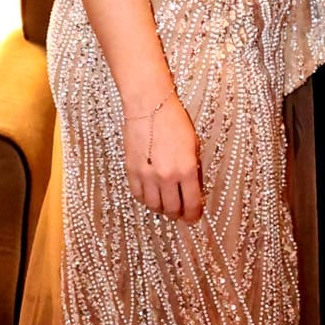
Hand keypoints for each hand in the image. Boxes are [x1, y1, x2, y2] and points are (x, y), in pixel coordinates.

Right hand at [123, 93, 202, 221]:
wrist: (149, 106)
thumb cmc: (175, 122)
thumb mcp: (193, 145)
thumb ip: (193, 170)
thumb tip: (193, 189)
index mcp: (186, 170)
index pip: (191, 203)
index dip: (193, 215)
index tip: (193, 218)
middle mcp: (166, 177)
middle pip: (171, 209)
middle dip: (177, 214)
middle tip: (180, 213)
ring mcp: (147, 176)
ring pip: (154, 205)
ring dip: (161, 208)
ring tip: (165, 204)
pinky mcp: (131, 171)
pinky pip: (138, 195)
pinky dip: (145, 199)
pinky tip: (151, 195)